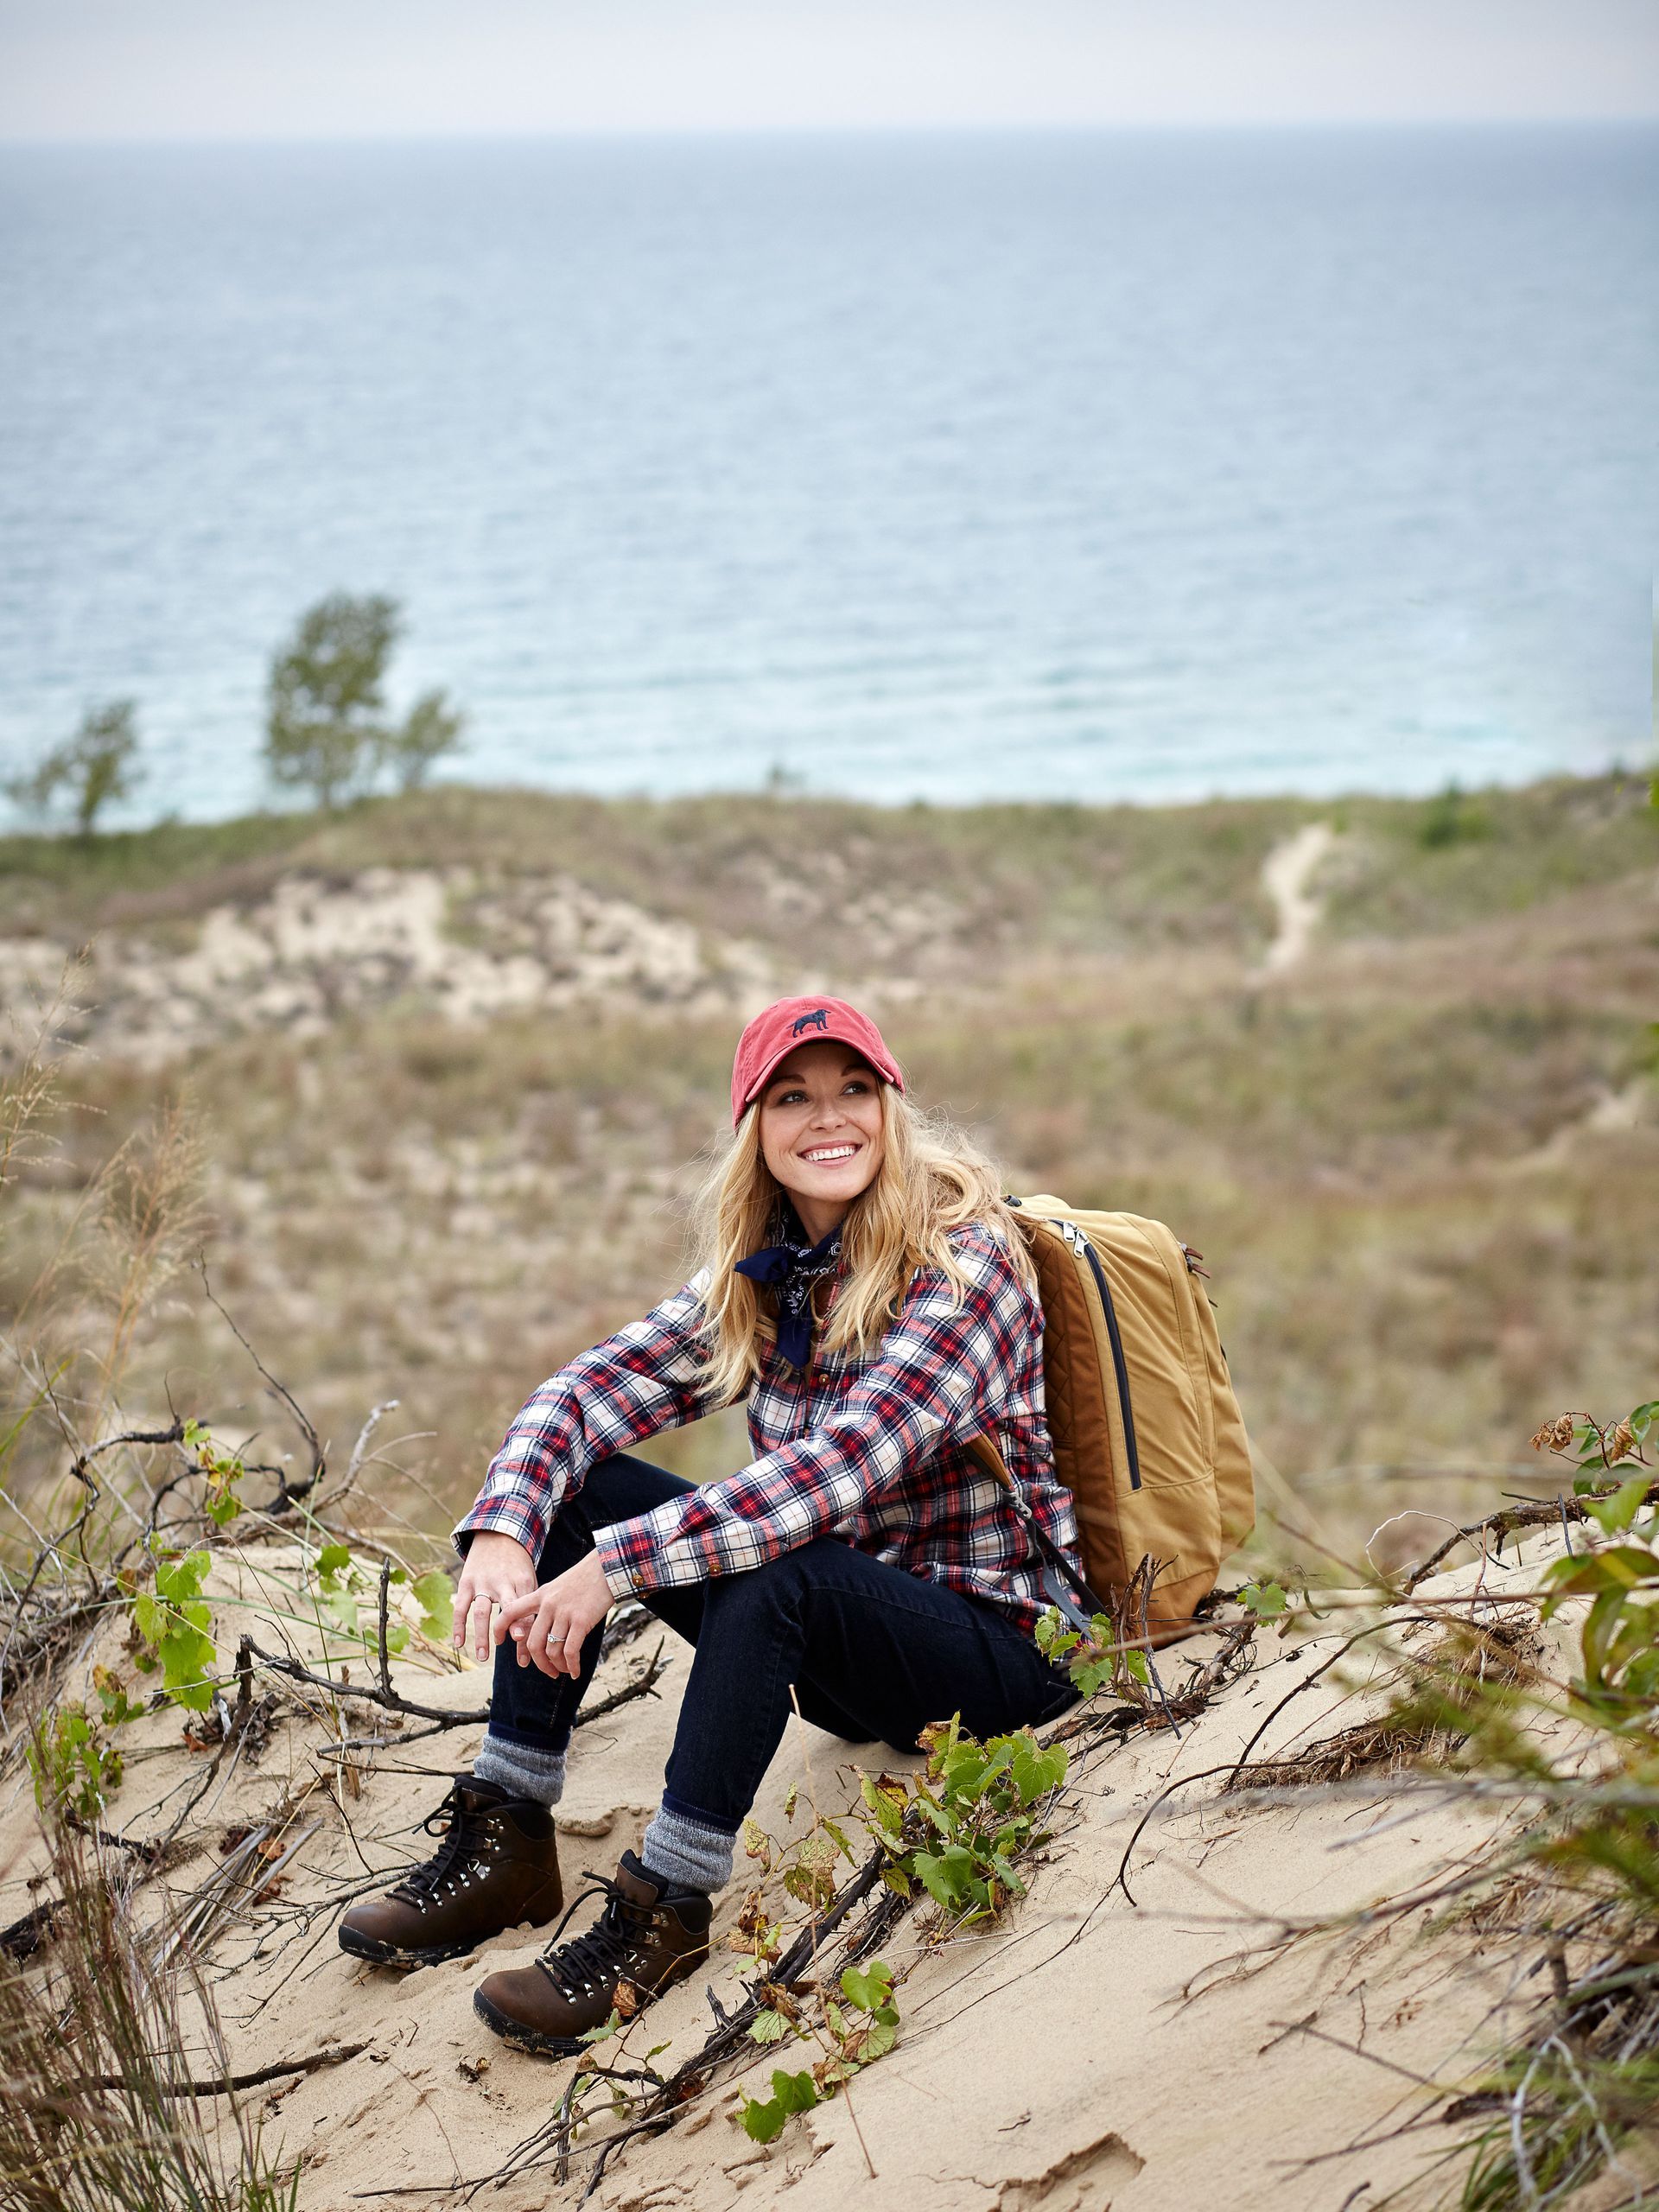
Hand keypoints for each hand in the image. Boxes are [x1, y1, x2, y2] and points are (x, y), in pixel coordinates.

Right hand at [452, 1531, 536, 1660]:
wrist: (498, 1535)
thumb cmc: (517, 1567)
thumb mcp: (528, 1581)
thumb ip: (527, 1607)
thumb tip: (526, 1641)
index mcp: (522, 1582)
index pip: (526, 1612)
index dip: (527, 1636)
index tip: (528, 1659)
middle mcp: (503, 1582)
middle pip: (508, 1611)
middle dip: (511, 1634)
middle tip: (514, 1659)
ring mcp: (483, 1582)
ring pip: (482, 1612)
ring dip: (482, 1636)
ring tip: (484, 1658)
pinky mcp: (466, 1581)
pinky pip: (461, 1606)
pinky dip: (458, 1625)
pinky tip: (459, 1644)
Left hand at [497, 1551, 612, 1679]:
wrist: (607, 1568)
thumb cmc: (585, 1578)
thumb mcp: (559, 1586)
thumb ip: (547, 1604)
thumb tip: (544, 1631)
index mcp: (540, 1595)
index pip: (510, 1611)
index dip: (499, 1628)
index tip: (500, 1643)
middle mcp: (548, 1605)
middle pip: (532, 1643)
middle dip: (539, 1663)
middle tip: (549, 1671)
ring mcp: (564, 1613)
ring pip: (552, 1650)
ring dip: (558, 1666)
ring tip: (565, 1670)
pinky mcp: (581, 1620)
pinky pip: (571, 1651)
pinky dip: (572, 1666)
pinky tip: (576, 1672)